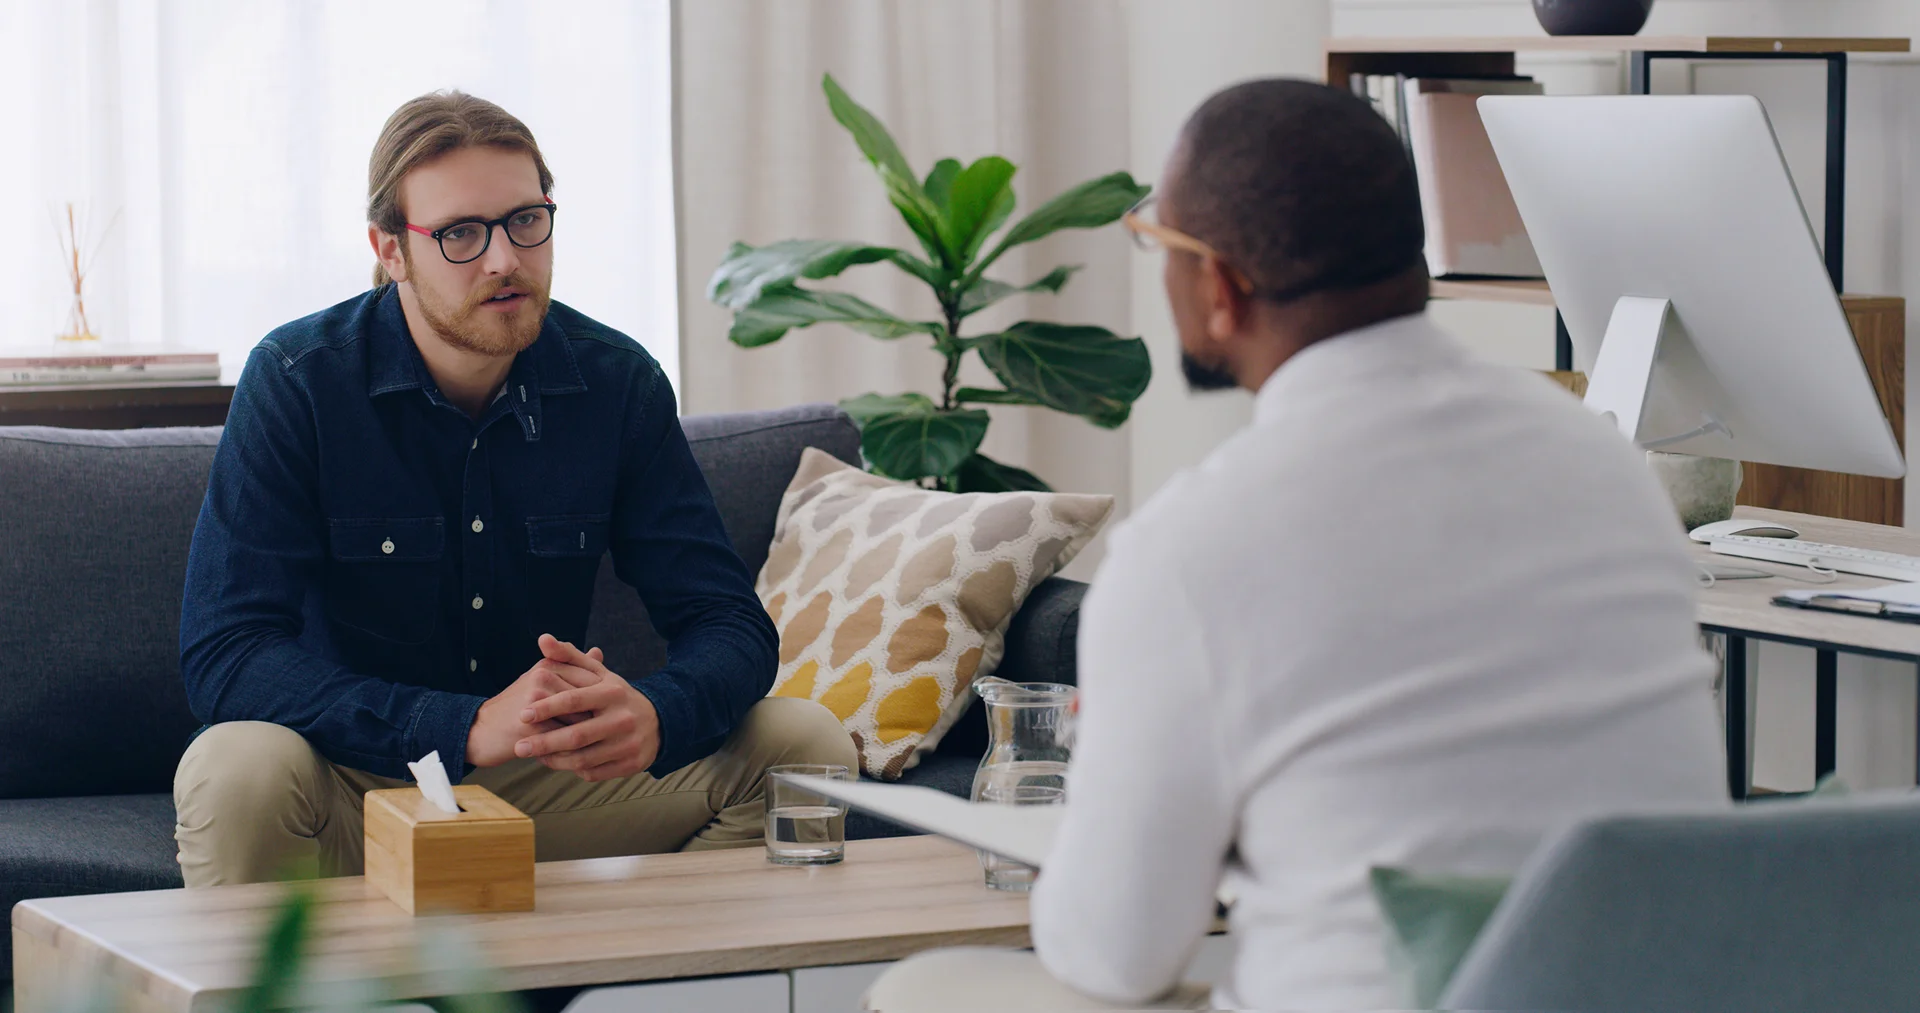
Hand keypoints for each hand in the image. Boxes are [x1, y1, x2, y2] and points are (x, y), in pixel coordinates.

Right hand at [465, 647, 603, 767]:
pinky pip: (564, 739)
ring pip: (580, 720)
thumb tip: (599, 652)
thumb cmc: (518, 707)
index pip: (592, 679)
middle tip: (611, 733)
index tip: (611, 715)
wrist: (481, 731)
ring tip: (598, 746)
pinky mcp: (530, 724)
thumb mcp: (543, 681)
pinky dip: (576, 750)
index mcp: (549, 665)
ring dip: (591, 736)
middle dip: (601, 718)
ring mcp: (536, 700)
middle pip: (589, 700)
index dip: (605, 700)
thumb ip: (572, 666)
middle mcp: (543, 677)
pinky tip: (582, 758)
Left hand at [514, 635, 661, 781]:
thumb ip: (569, 656)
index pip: (575, 700)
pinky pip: (594, 772)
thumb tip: (542, 639)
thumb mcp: (599, 674)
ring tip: (535, 756)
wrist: (658, 722)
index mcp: (613, 693)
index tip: (523, 715)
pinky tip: (559, 762)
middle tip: (520, 747)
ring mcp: (628, 744)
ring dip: (555, 760)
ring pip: (583, 759)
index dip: (547, 708)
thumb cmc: (617, 696)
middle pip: (577, 736)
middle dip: (544, 743)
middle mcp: (623, 719)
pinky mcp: (631, 765)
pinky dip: (572, 769)